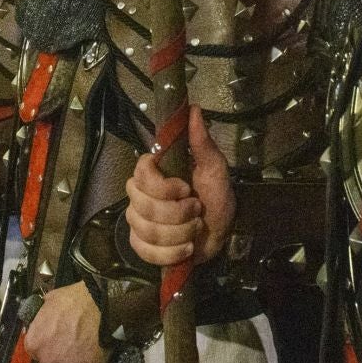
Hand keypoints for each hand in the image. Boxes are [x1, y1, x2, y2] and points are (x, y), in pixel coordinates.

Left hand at [23, 283, 108, 362]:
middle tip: (70, 339)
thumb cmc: (75, 301)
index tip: (53, 335)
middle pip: (50, 361)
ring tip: (84, 345)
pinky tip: (93, 352)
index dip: (44, 341)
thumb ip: (40, 317)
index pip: (34, 349)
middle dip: (57, 352)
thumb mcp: (49, 301)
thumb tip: (40, 319)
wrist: (102, 307)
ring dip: (72, 361)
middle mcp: (48, 361)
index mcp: (35, 344)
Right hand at [126, 107, 233, 266]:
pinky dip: (171, 253)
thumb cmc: (216, 198)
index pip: (140, 172)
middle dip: (178, 214)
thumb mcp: (215, 169)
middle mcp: (141, 195)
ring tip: (195, 229)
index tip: (185, 188)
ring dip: (180, 233)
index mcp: (155, 173)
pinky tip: (185, 248)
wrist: (223, 234)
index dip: (162, 185)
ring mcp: (138, 221)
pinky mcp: (141, 245)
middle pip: (143, 205)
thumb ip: (201, 142)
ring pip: (147, 230)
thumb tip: (194, 110)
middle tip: (196, 210)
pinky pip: (146, 250)